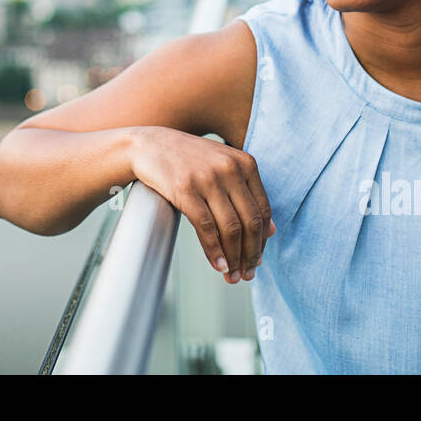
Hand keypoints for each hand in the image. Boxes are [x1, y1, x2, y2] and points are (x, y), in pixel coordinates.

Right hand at [128, 126, 276, 283]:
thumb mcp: (223, 167)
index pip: (263, 210)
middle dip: (251, 254)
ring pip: (231, 228)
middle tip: (248, 274)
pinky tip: (218, 265)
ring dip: (234, 258)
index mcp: (245, 163)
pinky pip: (206, 228)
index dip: (262, 240)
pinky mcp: (185, 189)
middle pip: (250, 222)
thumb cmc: (188, 160)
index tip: (257, 260)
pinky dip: (214, 251)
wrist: (148, 145)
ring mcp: (207, 178)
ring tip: (232, 276)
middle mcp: (230, 168)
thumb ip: (248, 193)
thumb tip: (272, 230)